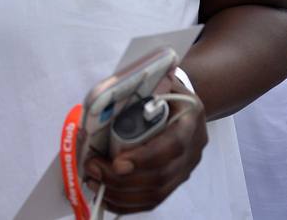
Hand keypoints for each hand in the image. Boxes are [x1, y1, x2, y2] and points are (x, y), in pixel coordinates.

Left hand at [83, 73, 208, 214]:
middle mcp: (193, 149)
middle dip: (123, 179)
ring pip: (156, 194)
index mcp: (190, 120)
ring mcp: (185, 169)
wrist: (184, 105)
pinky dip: (128, 203)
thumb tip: (103, 100)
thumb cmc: (165, 91)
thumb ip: (138, 90)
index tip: (117, 163)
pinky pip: (153, 201)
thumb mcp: (158, 82)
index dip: (145, 158)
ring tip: (94, 182)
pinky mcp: (175, 182)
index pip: (173, 146)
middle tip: (93, 169)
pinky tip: (107, 198)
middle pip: (161, 176)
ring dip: (121, 194)